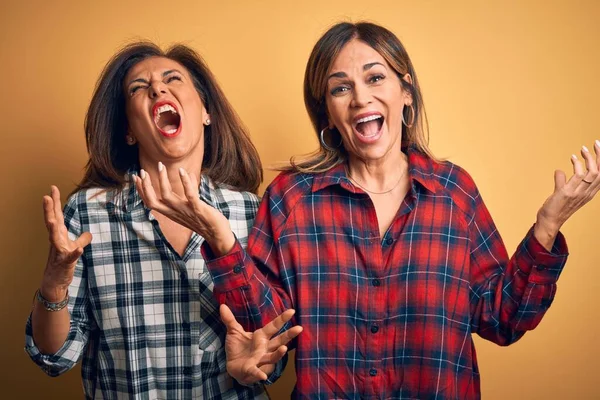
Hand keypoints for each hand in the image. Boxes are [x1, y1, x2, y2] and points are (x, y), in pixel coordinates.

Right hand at [41, 186, 91, 300]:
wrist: (56, 280)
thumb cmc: (63, 261)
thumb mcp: (73, 247)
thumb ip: (82, 238)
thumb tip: (89, 233)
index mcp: (59, 234)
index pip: (57, 215)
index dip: (55, 202)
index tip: (53, 188)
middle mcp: (56, 240)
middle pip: (52, 222)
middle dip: (49, 210)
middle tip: (46, 196)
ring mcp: (59, 251)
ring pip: (54, 238)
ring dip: (53, 229)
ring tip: (52, 219)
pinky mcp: (65, 262)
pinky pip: (70, 257)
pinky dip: (75, 253)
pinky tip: (79, 249)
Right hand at [133, 163, 234, 254]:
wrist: (217, 235)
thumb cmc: (205, 220)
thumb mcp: (191, 206)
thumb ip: (188, 192)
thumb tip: (187, 174)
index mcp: (171, 213)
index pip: (150, 202)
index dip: (141, 190)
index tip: (136, 177)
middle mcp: (175, 213)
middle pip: (153, 201)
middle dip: (145, 186)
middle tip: (142, 171)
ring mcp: (186, 211)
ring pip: (167, 196)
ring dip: (162, 180)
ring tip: (160, 166)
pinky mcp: (198, 209)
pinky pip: (190, 195)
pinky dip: (185, 182)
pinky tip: (183, 171)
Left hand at [220, 304, 302, 384]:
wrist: (232, 366)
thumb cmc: (237, 348)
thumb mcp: (233, 332)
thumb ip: (229, 319)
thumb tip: (222, 305)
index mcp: (261, 337)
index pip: (274, 326)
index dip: (282, 319)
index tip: (292, 311)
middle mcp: (265, 348)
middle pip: (279, 341)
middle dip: (289, 335)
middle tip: (299, 328)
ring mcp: (260, 360)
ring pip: (273, 357)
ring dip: (278, 354)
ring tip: (284, 348)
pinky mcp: (252, 369)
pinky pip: (257, 372)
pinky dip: (259, 374)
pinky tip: (262, 376)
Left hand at [535, 141, 599, 248]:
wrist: (549, 222)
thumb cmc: (556, 208)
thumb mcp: (563, 193)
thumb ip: (563, 182)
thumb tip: (560, 171)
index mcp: (589, 193)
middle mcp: (586, 193)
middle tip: (596, 143)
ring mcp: (577, 193)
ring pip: (592, 172)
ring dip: (588, 158)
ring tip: (582, 149)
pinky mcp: (567, 193)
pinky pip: (578, 177)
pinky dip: (577, 165)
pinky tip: (572, 158)